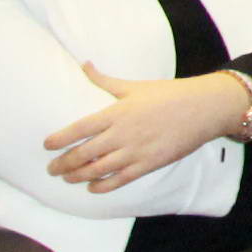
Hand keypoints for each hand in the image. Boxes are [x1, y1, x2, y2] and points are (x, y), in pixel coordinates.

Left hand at [44, 65, 251, 190]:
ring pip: (98, 170)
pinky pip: (120, 180)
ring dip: (78, 176)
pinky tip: (93, 187)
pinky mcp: (149, 164)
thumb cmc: (170, 94)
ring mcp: (136, 151)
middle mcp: (123, 134)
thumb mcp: (135, 85)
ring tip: (67, 178)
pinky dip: (103, 186)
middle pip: (84, 154)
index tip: (47, 145)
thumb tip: (84, 64)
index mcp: (118, 112)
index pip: (80, 128)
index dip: (60, 139)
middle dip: (63, 164)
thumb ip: (105, 79)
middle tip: (52, 168)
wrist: (204, 108)